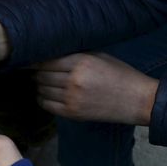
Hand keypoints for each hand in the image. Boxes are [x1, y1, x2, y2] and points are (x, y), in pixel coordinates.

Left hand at [34, 53, 157, 124]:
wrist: (138, 100)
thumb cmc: (120, 75)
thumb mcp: (99, 56)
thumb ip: (75, 55)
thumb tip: (49, 53)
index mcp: (81, 62)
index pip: (46, 60)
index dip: (34, 60)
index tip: (28, 59)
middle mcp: (74, 79)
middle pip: (41, 75)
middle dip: (37, 73)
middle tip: (37, 71)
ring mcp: (72, 98)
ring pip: (41, 89)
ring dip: (39, 86)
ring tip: (43, 82)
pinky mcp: (72, 113)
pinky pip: (46, 104)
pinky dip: (42, 99)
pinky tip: (47, 95)